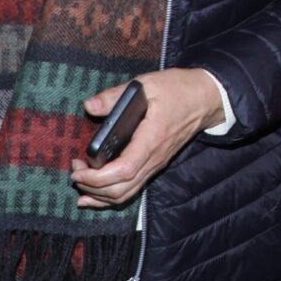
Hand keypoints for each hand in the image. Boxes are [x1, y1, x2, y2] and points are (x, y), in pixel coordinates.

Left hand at [69, 68, 222, 207]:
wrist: (206, 99)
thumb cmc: (179, 89)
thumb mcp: (147, 84)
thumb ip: (115, 96)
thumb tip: (90, 106)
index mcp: (152, 138)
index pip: (124, 170)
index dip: (97, 177)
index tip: (77, 169)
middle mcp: (154, 158)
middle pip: (121, 188)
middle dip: (92, 186)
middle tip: (74, 171)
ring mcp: (156, 164)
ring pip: (126, 194)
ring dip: (100, 195)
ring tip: (80, 183)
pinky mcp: (155, 164)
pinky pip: (132, 188)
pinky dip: (111, 196)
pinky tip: (95, 196)